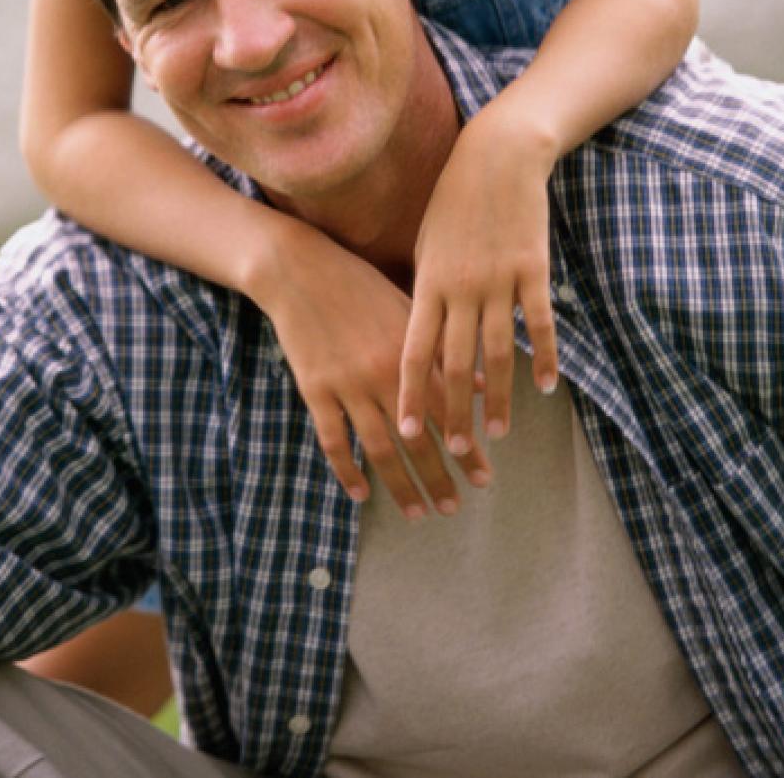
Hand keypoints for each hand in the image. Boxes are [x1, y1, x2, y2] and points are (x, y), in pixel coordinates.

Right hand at [252, 218, 490, 518]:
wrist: (300, 270)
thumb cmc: (359, 286)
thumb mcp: (407, 310)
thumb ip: (440, 349)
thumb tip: (477, 383)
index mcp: (410, 354)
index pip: (447, 413)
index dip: (466, 449)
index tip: (483, 478)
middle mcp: (383, 375)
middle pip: (417, 440)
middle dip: (438, 478)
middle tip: (454, 507)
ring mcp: (347, 385)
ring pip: (379, 449)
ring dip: (400, 486)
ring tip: (418, 512)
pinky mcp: (314, 389)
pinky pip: (333, 439)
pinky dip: (347, 469)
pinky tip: (361, 494)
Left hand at [399, 103, 558, 454]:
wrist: (497, 156)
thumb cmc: (455, 198)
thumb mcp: (427, 241)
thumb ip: (426, 287)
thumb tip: (420, 330)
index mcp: (429, 282)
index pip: (414, 350)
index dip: (410, 394)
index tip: (406, 431)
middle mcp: (461, 287)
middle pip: (455, 362)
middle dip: (453, 410)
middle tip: (455, 451)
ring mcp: (499, 280)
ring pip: (498, 352)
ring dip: (497, 397)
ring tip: (496, 433)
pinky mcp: (533, 270)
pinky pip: (538, 323)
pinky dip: (543, 358)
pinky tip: (546, 388)